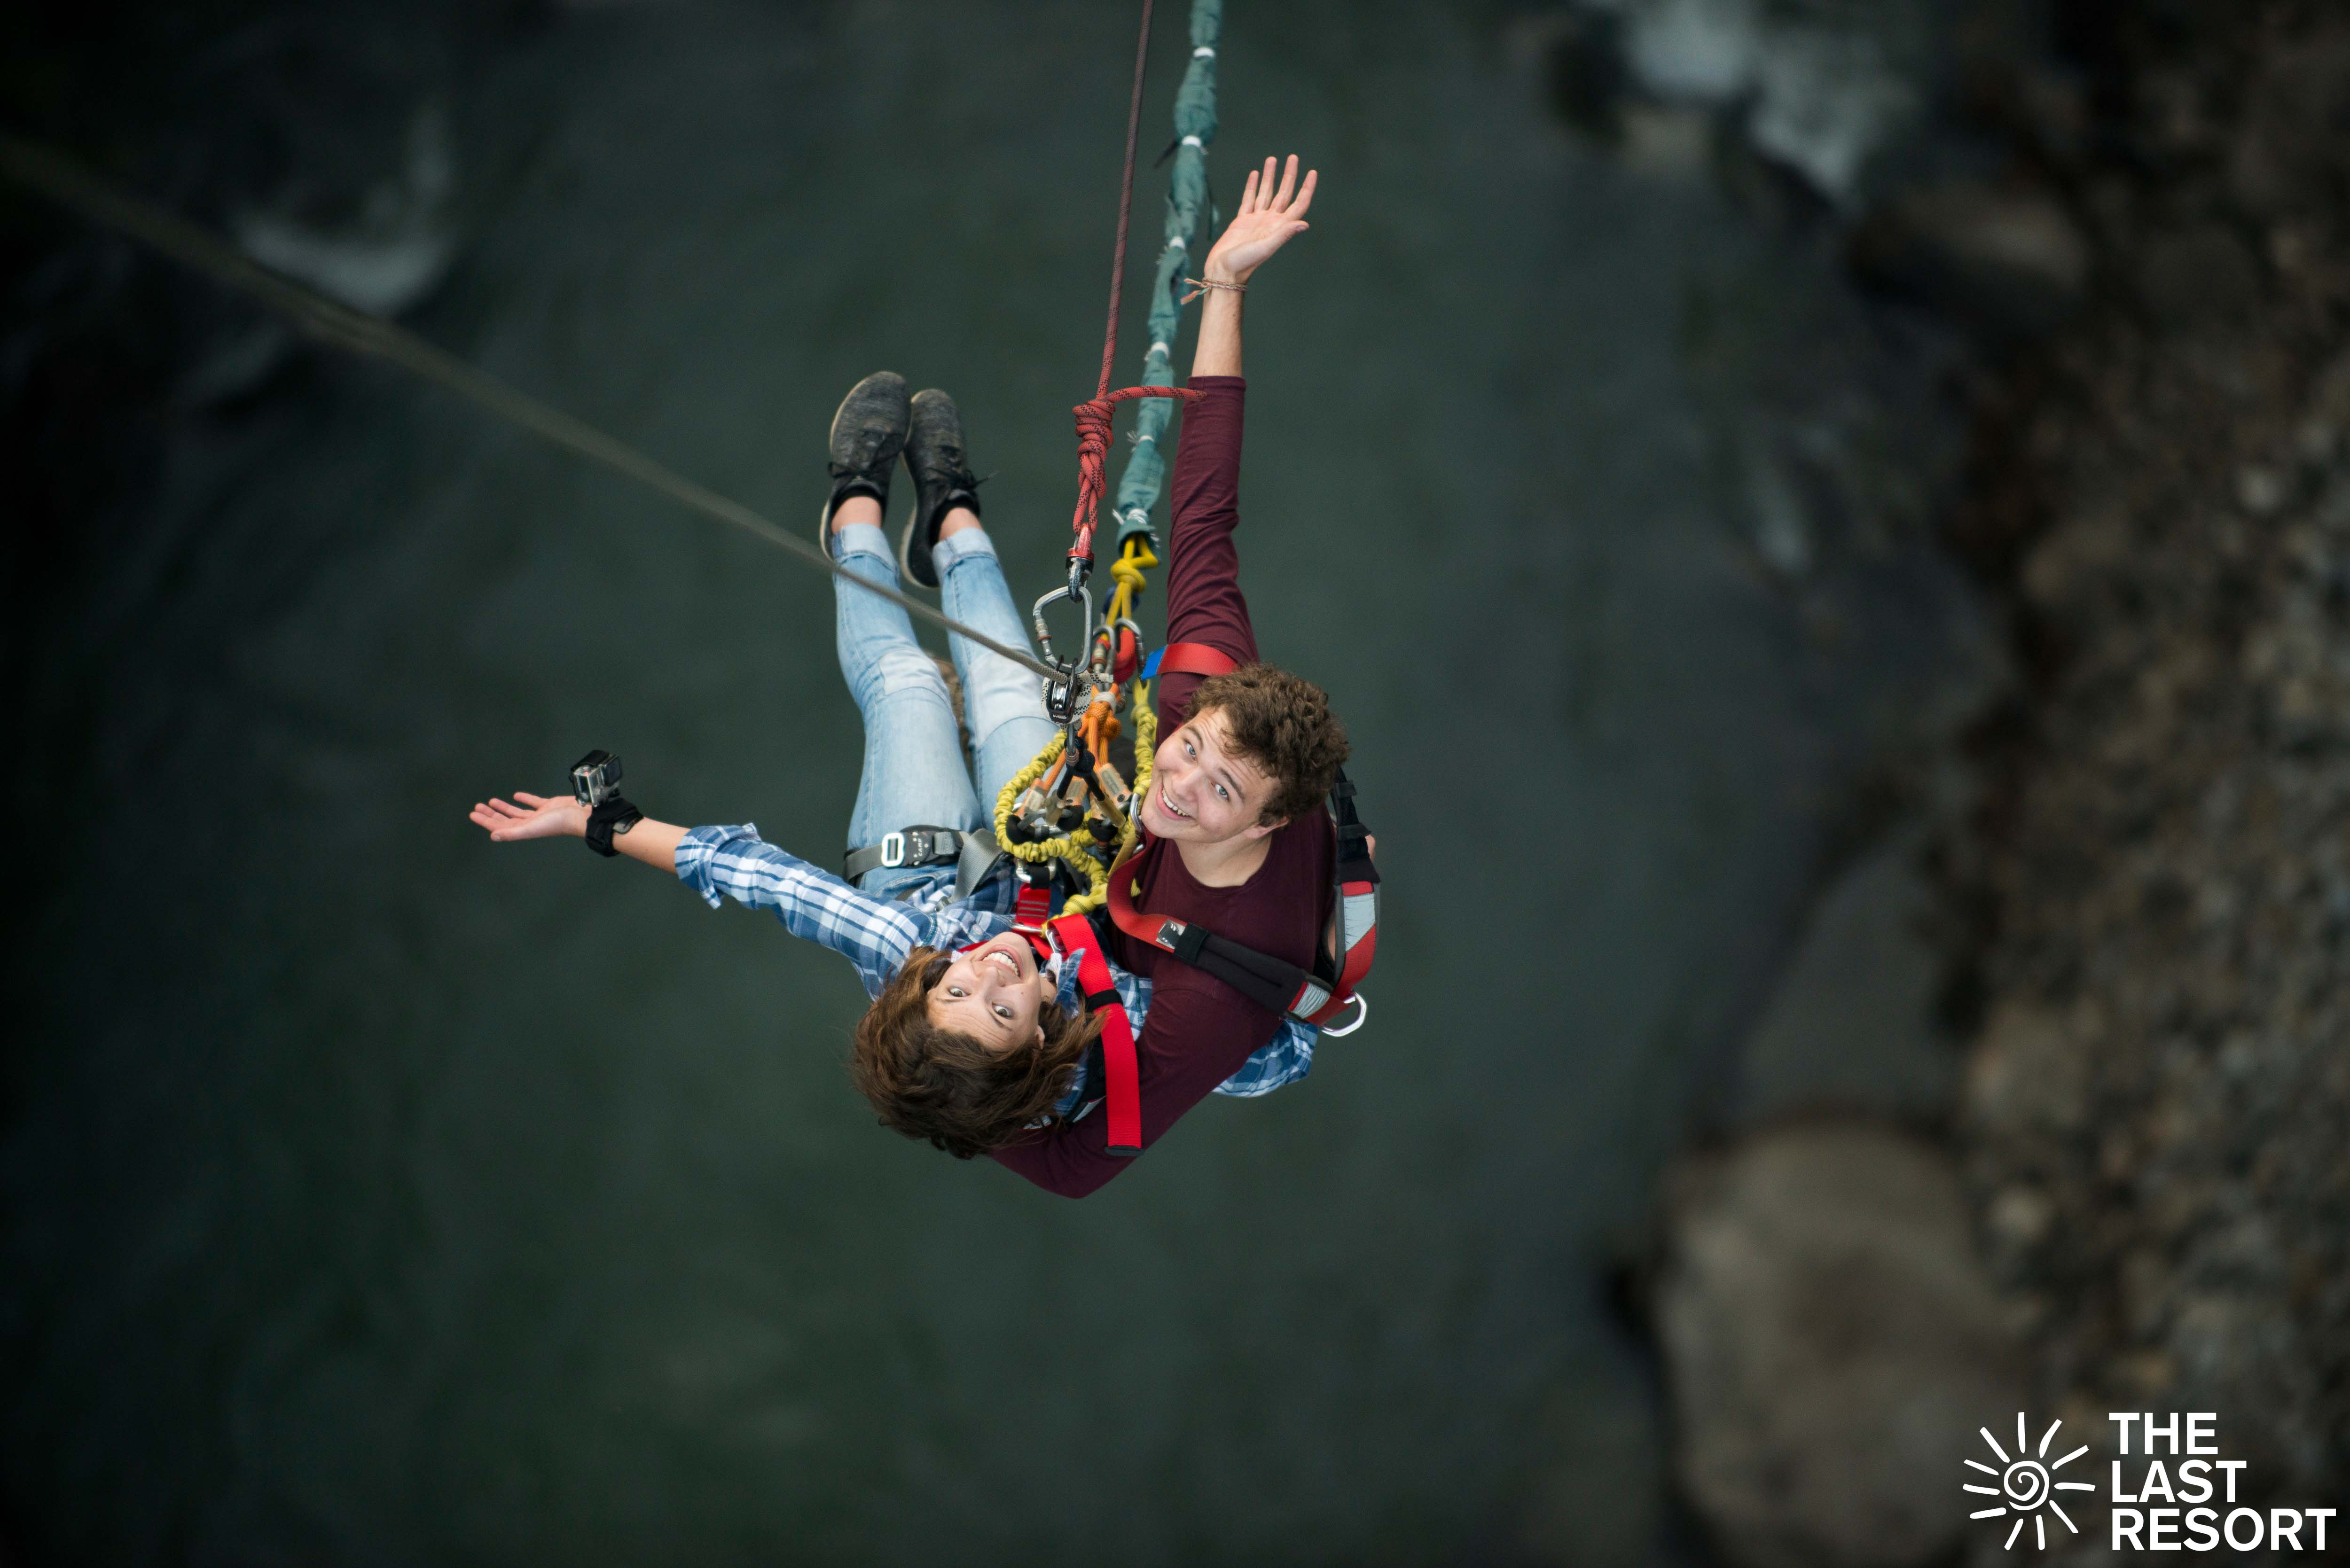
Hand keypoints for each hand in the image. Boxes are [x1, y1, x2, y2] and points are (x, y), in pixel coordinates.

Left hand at [469, 790, 586, 841]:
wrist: (580, 816)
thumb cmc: (559, 823)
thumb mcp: (532, 828)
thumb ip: (513, 832)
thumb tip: (493, 836)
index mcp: (524, 830)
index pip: (499, 826)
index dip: (486, 820)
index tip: (474, 814)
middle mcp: (529, 824)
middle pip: (505, 819)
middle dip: (491, 814)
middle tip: (478, 807)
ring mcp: (539, 815)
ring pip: (516, 812)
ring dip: (503, 807)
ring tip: (491, 801)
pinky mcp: (548, 806)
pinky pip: (532, 802)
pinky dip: (524, 799)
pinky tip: (517, 795)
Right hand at [1201, 154, 1316, 283]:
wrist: (1224, 271)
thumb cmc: (1244, 263)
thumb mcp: (1266, 247)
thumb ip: (1284, 234)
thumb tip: (1304, 223)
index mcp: (1279, 227)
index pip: (1298, 204)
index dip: (1307, 188)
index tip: (1312, 172)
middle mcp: (1270, 222)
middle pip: (1284, 193)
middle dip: (1289, 175)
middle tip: (1293, 157)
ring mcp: (1257, 220)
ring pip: (1266, 192)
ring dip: (1270, 176)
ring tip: (1272, 159)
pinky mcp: (1242, 221)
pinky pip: (1249, 199)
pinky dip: (1252, 186)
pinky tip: (1255, 174)